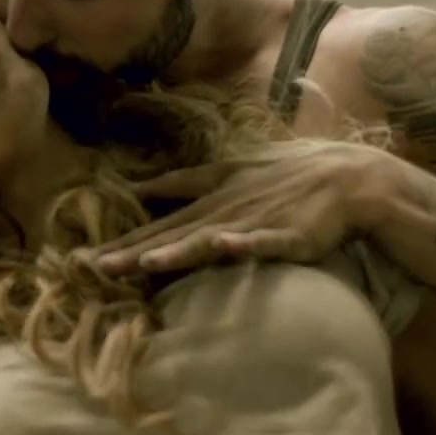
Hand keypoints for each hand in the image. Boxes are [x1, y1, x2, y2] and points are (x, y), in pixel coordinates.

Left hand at [86, 142, 396, 275]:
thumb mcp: (234, 167)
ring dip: (174, 251)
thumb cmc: (292, 172)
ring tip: (142, 264)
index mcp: (213, 194)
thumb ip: (192, 178)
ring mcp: (253, 220)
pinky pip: (259, 242)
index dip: (124, 238)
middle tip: (90, 267)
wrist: (349, 176)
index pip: (160, 222)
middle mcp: (224, 207)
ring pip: (205, 240)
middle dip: (129, 252)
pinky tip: (219, 247)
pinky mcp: (285, 235)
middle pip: (170, 234)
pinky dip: (239, 245)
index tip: (86, 255)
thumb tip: (148, 185)